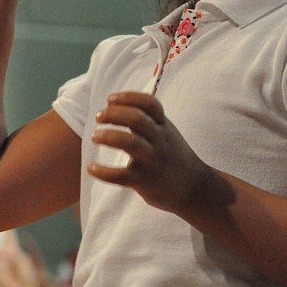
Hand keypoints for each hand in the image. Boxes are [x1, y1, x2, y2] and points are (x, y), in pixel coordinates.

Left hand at [88, 91, 213, 214]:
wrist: (195, 189)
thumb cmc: (174, 157)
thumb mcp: (167, 133)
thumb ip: (148, 121)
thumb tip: (118, 107)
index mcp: (164, 127)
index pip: (150, 103)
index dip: (128, 97)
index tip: (110, 99)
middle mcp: (160, 141)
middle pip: (137, 119)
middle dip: (114, 114)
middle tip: (99, 117)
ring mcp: (152, 161)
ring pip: (129, 142)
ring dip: (108, 136)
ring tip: (94, 136)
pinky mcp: (144, 181)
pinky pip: (120, 175)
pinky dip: (102, 171)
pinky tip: (91, 168)